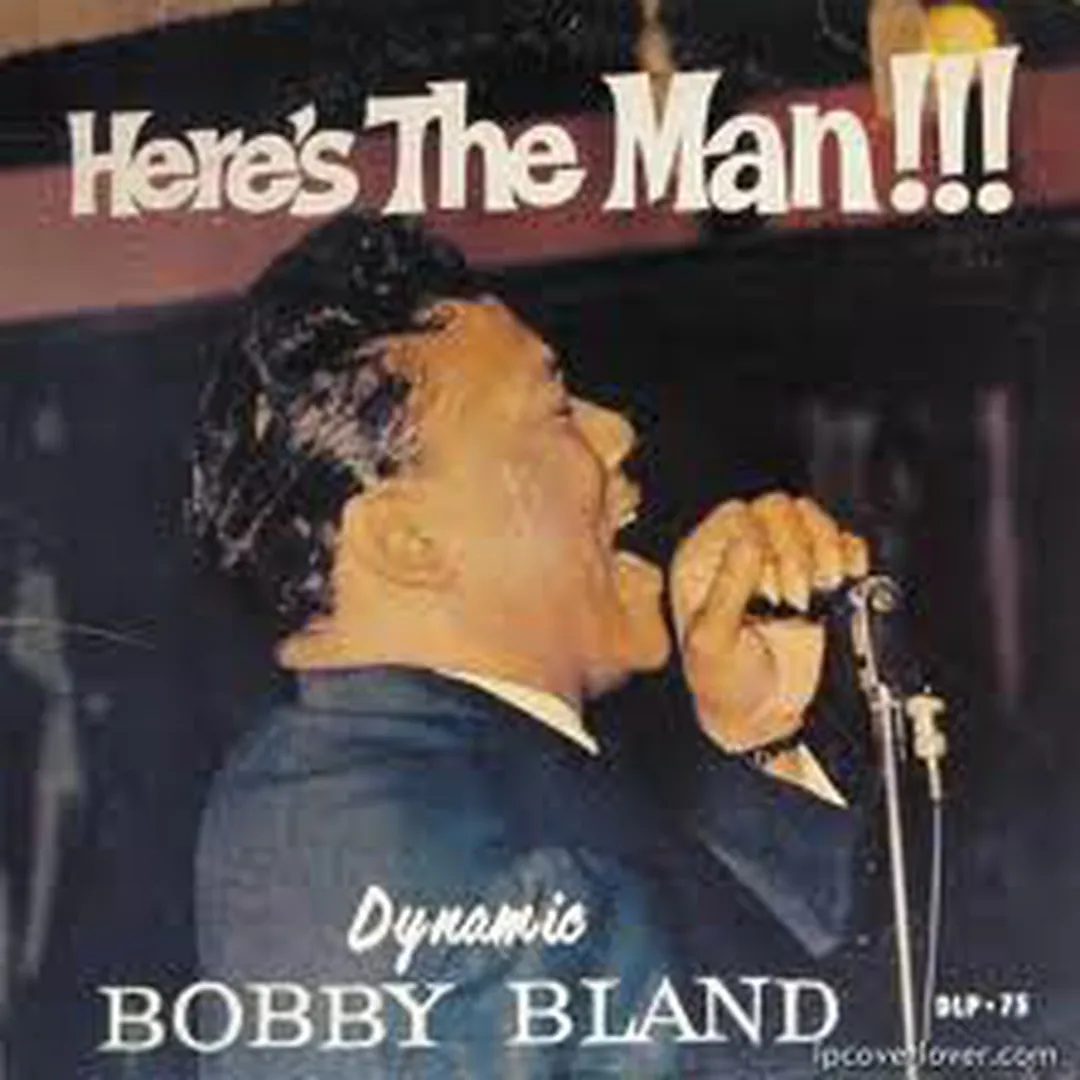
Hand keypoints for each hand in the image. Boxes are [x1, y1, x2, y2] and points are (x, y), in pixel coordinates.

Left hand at [670, 493, 867, 753]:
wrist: (759, 717)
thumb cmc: (722, 683)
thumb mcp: (714, 640)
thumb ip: (728, 587)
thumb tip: (748, 539)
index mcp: (706, 558)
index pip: (738, 514)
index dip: (759, 541)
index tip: (768, 588)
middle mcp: (742, 552)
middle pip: (778, 508)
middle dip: (796, 549)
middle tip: (796, 598)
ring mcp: (783, 560)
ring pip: (810, 516)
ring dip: (825, 548)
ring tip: (823, 590)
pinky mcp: (820, 575)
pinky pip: (843, 540)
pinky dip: (852, 553)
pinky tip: (846, 579)